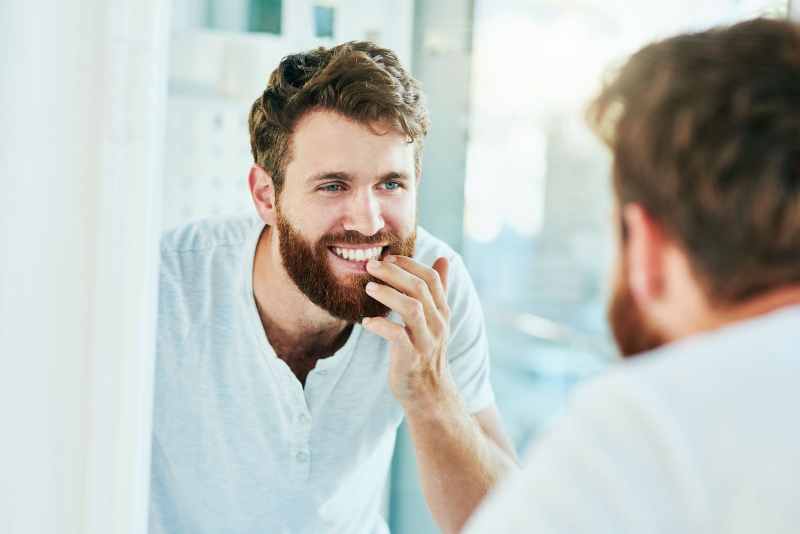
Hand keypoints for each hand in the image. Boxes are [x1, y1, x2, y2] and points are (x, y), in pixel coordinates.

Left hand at [362, 255, 456, 408]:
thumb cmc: (425, 351)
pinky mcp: (411, 357)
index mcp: (442, 312)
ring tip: (368, 287)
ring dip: (388, 294)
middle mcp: (437, 323)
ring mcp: (426, 341)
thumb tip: (443, 258)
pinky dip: (381, 325)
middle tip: (371, 265)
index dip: (409, 264)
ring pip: (411, 308)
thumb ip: (438, 290)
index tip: (388, 257)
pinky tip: (366, 322)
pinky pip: (397, 335)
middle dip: (394, 273)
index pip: (431, 278)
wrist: (429, 393)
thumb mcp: (435, 319)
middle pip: (419, 288)